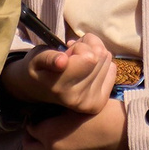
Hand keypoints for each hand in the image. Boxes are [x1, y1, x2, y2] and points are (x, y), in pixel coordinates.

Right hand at [0, 30, 116, 114]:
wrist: (36, 90)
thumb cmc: (37, 68)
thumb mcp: (36, 57)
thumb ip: (49, 57)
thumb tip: (62, 61)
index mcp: (61, 87)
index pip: (90, 57)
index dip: (80, 46)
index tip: (67, 50)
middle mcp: (78, 99)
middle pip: (101, 56)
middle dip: (87, 48)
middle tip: (71, 55)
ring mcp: (90, 103)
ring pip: (107, 60)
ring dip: (93, 54)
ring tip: (77, 61)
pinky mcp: (99, 102)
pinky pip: (112, 69)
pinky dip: (101, 64)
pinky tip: (85, 68)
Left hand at [19, 99, 128, 149]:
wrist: (129, 135)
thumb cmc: (107, 115)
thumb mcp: (78, 106)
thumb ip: (58, 112)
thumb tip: (47, 113)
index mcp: (51, 133)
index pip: (30, 129)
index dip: (33, 122)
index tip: (39, 119)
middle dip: (31, 141)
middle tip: (39, 134)